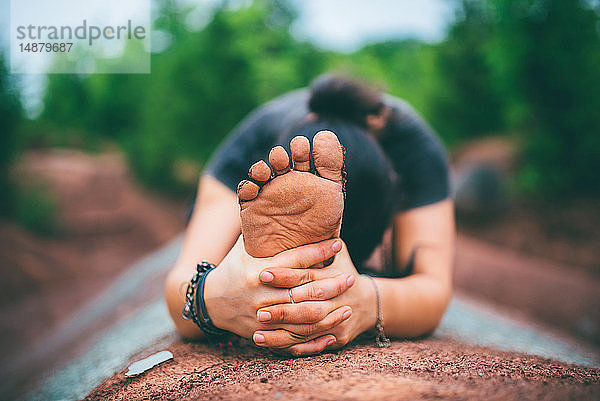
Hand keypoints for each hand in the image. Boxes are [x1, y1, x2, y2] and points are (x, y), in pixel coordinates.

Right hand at [204, 236, 355, 346]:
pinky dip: (315, 339)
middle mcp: (261, 293)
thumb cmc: (232, 268)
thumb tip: (276, 201)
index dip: (318, 252)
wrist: (210, 302)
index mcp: (257, 269)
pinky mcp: (264, 334)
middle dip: (331, 285)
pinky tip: (332, 333)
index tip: (337, 245)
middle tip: (351, 278)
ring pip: (302, 318)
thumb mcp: (243, 247)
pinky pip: (293, 340)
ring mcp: (262, 316)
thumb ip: (262, 231)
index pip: (295, 259)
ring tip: (349, 307)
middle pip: (303, 290)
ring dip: (329, 314)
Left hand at [254, 241, 376, 355]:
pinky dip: (290, 347)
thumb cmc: (343, 271)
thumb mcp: (339, 252)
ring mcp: (337, 321)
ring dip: (281, 333)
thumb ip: (318, 240)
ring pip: (307, 329)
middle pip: (307, 305)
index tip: (263, 273)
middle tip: (257, 309)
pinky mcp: (335, 338)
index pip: (307, 275)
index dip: (285, 274)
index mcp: (333, 275)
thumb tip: (297, 217)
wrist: (368, 303)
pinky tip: (269, 344)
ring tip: (255, 333)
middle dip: (282, 308)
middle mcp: (337, 300)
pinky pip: (311, 346)